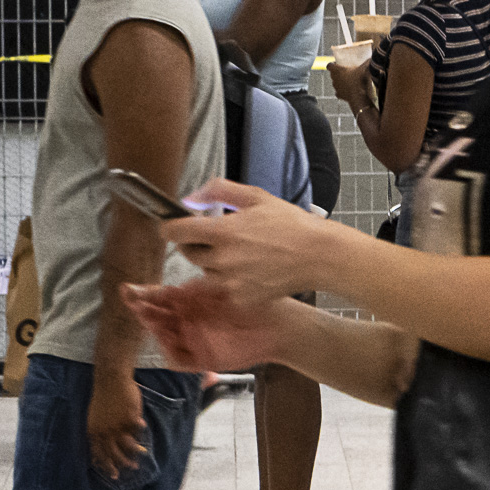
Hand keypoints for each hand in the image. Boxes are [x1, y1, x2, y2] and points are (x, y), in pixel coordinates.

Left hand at [87, 372, 146, 480]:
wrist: (110, 379)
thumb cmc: (103, 397)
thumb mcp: (94, 417)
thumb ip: (98, 432)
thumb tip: (101, 447)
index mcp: (94, 431)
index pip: (99, 454)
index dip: (106, 466)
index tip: (113, 475)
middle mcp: (105, 432)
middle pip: (114, 454)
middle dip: (123, 464)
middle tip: (132, 468)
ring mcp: (118, 425)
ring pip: (128, 446)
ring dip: (135, 452)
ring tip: (142, 454)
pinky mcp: (129, 417)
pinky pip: (137, 430)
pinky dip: (140, 431)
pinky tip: (143, 428)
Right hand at [123, 280, 286, 371]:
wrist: (280, 327)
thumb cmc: (253, 302)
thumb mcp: (222, 290)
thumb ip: (196, 289)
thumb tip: (170, 286)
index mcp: (189, 301)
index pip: (158, 298)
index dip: (142, 295)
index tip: (128, 290)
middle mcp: (187, 321)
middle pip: (156, 317)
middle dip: (143, 310)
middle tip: (135, 303)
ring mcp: (193, 340)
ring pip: (163, 337)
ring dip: (152, 329)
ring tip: (147, 317)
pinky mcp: (203, 359)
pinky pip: (178, 360)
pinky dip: (169, 353)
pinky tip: (166, 340)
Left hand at [163, 178, 338, 305]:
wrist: (319, 256)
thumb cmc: (290, 224)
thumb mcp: (255, 197)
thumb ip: (218, 191)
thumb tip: (190, 198)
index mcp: (223, 232)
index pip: (175, 232)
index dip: (170, 227)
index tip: (172, 226)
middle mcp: (222, 259)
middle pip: (187, 253)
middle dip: (194, 243)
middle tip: (216, 237)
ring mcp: (231, 282)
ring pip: (205, 272)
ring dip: (213, 263)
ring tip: (240, 253)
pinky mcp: (241, 298)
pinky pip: (224, 288)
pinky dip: (231, 280)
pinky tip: (250, 269)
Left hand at [327, 59, 371, 108]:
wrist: (359, 96)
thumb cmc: (360, 80)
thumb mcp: (365, 68)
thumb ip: (367, 61)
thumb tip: (372, 55)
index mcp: (337, 70)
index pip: (329, 65)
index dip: (332, 64)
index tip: (338, 64)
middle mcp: (334, 79)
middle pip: (332, 74)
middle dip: (337, 72)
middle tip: (346, 71)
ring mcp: (336, 87)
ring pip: (335, 83)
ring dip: (340, 81)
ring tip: (348, 81)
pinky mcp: (339, 95)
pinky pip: (338, 92)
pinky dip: (342, 91)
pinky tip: (347, 90)